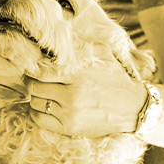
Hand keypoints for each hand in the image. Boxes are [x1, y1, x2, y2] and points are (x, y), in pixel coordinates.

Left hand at [25, 45, 147, 137]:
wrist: (135, 107)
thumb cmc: (116, 79)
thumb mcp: (103, 55)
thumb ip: (81, 47)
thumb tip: (61, 35)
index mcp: (78, 75)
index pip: (41, 72)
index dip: (31, 70)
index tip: (29, 68)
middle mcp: (72, 95)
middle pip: (35, 88)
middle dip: (31, 83)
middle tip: (33, 81)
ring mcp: (70, 113)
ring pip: (35, 103)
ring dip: (34, 97)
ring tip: (39, 93)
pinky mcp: (70, 128)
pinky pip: (40, 120)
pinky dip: (35, 113)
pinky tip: (41, 107)